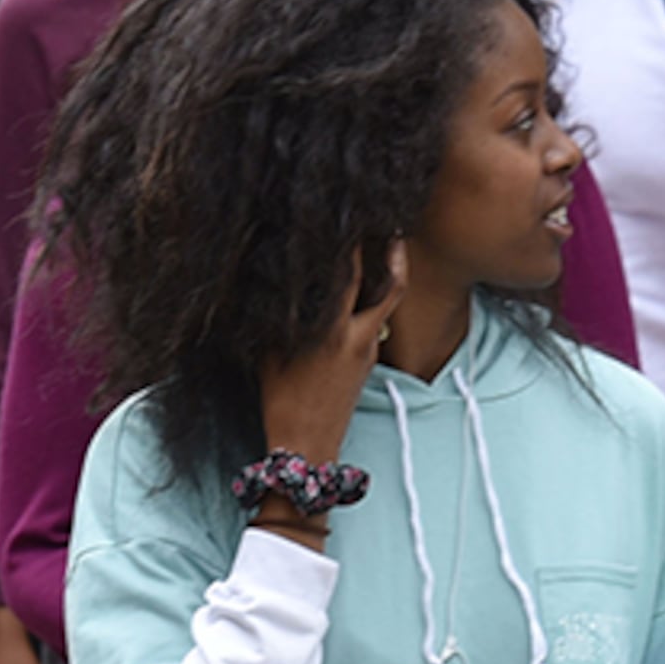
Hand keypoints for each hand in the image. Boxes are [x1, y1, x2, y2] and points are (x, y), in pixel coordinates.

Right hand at [259, 246, 405, 466]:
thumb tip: (276, 283)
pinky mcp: (369, 362)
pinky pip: (375, 321)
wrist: (307, 445)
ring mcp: (369, 349)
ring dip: (387, 276)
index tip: (354, 218)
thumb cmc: (282, 400)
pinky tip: (360, 291)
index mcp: (334, 330)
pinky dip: (372, 301)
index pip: (350, 274)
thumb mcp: (270, 353)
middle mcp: (359, 336)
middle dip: (394, 253)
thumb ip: (279, 316)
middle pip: (391, 285)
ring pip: (387, 303)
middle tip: (394, 226)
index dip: (355, 242)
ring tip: (386, 250)